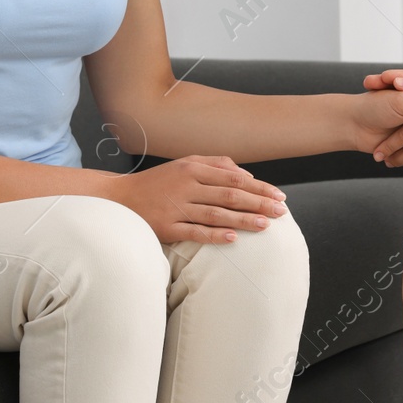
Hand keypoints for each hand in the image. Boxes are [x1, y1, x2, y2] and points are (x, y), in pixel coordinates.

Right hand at [107, 155, 287, 243]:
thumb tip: (245, 174)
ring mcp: (177, 207)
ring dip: (243, 219)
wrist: (121, 198)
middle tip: (281, 212)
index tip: (279, 196)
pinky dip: (215, 235)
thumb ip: (215, 164)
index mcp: (193, 168)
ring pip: (216, 213)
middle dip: (258, 203)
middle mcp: (187, 185)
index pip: (234, 178)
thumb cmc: (158, 182)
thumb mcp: (185, 164)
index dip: (260, 187)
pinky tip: (233, 238)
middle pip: (230, 194)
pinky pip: (195, 232)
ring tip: (265, 225)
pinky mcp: (167, 227)